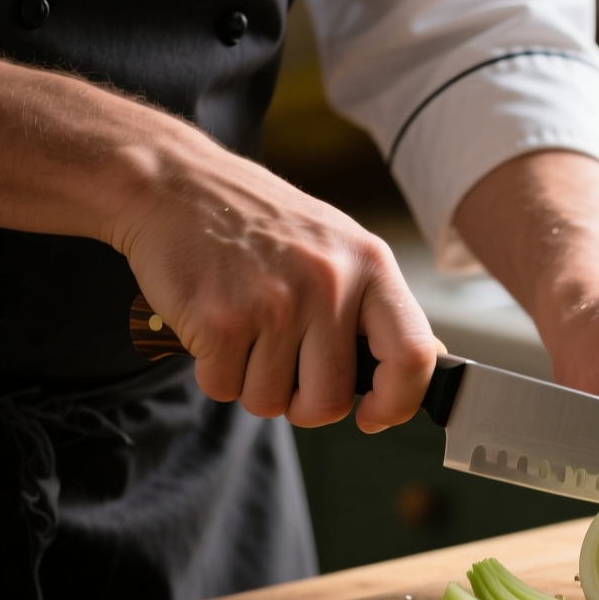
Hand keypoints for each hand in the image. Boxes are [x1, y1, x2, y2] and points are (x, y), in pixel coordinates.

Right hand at [112, 138, 437, 430]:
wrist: (174, 183)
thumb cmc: (260, 221)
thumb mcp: (339, 244)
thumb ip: (376, 303)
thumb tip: (424, 360)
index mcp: (370, 264)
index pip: (413, 355)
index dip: (398, 402)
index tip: (374, 415)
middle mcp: (328, 284)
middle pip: (330, 399)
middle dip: (303, 404)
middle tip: (284, 372)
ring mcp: (274, 304)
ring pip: (271, 401)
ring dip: (252, 383)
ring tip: (244, 330)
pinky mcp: (219, 321)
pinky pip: (223, 388)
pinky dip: (215, 372)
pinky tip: (214, 326)